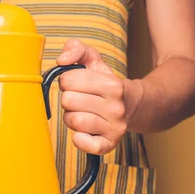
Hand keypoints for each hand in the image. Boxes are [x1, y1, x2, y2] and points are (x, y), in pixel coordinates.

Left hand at [56, 38, 141, 154]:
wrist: (133, 105)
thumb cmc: (107, 84)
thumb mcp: (95, 61)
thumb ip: (76, 49)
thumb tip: (61, 60)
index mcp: (112, 85)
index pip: (68, 80)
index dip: (67, 81)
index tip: (75, 84)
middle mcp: (116, 107)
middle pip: (68, 101)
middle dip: (68, 99)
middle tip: (78, 99)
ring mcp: (114, 127)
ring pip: (73, 121)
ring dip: (71, 117)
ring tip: (82, 113)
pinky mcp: (109, 144)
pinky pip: (86, 145)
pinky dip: (79, 139)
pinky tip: (82, 131)